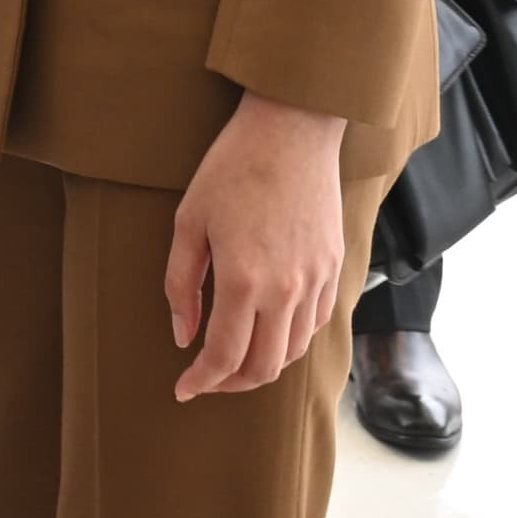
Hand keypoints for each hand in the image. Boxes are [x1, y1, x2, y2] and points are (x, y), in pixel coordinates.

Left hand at [166, 93, 347, 402]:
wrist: (292, 128)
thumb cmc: (232, 167)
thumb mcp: (189, 221)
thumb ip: (182, 284)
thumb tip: (183, 335)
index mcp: (244, 280)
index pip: (224, 357)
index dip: (201, 381)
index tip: (183, 389)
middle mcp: (286, 290)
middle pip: (264, 368)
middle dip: (230, 384)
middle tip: (207, 378)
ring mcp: (316, 281)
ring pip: (293, 352)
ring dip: (263, 366)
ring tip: (235, 358)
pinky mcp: (335, 268)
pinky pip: (315, 324)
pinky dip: (290, 340)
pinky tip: (269, 329)